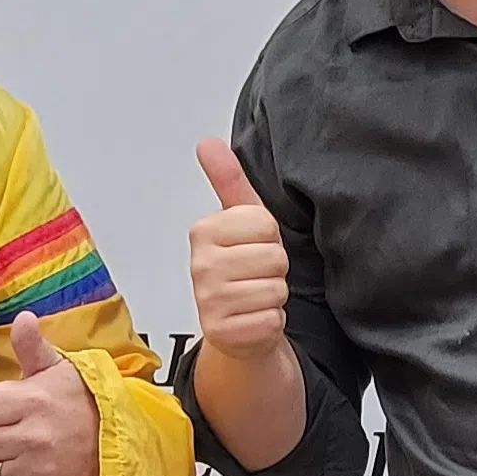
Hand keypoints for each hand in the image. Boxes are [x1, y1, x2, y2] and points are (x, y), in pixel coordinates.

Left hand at [0, 311, 99, 475]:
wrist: (121, 444)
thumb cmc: (87, 405)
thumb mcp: (60, 370)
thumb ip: (33, 347)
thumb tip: (24, 319)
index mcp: (34, 400)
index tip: (4, 409)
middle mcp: (34, 437)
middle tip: (12, 431)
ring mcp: (38, 469)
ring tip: (20, 452)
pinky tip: (28, 472)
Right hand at [189, 137, 288, 361]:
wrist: (238, 327)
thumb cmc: (245, 270)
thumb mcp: (240, 220)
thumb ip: (228, 179)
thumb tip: (208, 142)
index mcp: (203, 232)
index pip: (265, 224)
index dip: (271, 238)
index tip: (254, 246)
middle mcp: (201, 266)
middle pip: (274, 257)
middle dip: (275, 269)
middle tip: (257, 274)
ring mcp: (209, 301)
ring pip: (275, 289)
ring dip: (274, 296)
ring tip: (256, 295)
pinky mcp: (222, 333)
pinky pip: (271, 319)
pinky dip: (271, 322)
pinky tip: (254, 318)